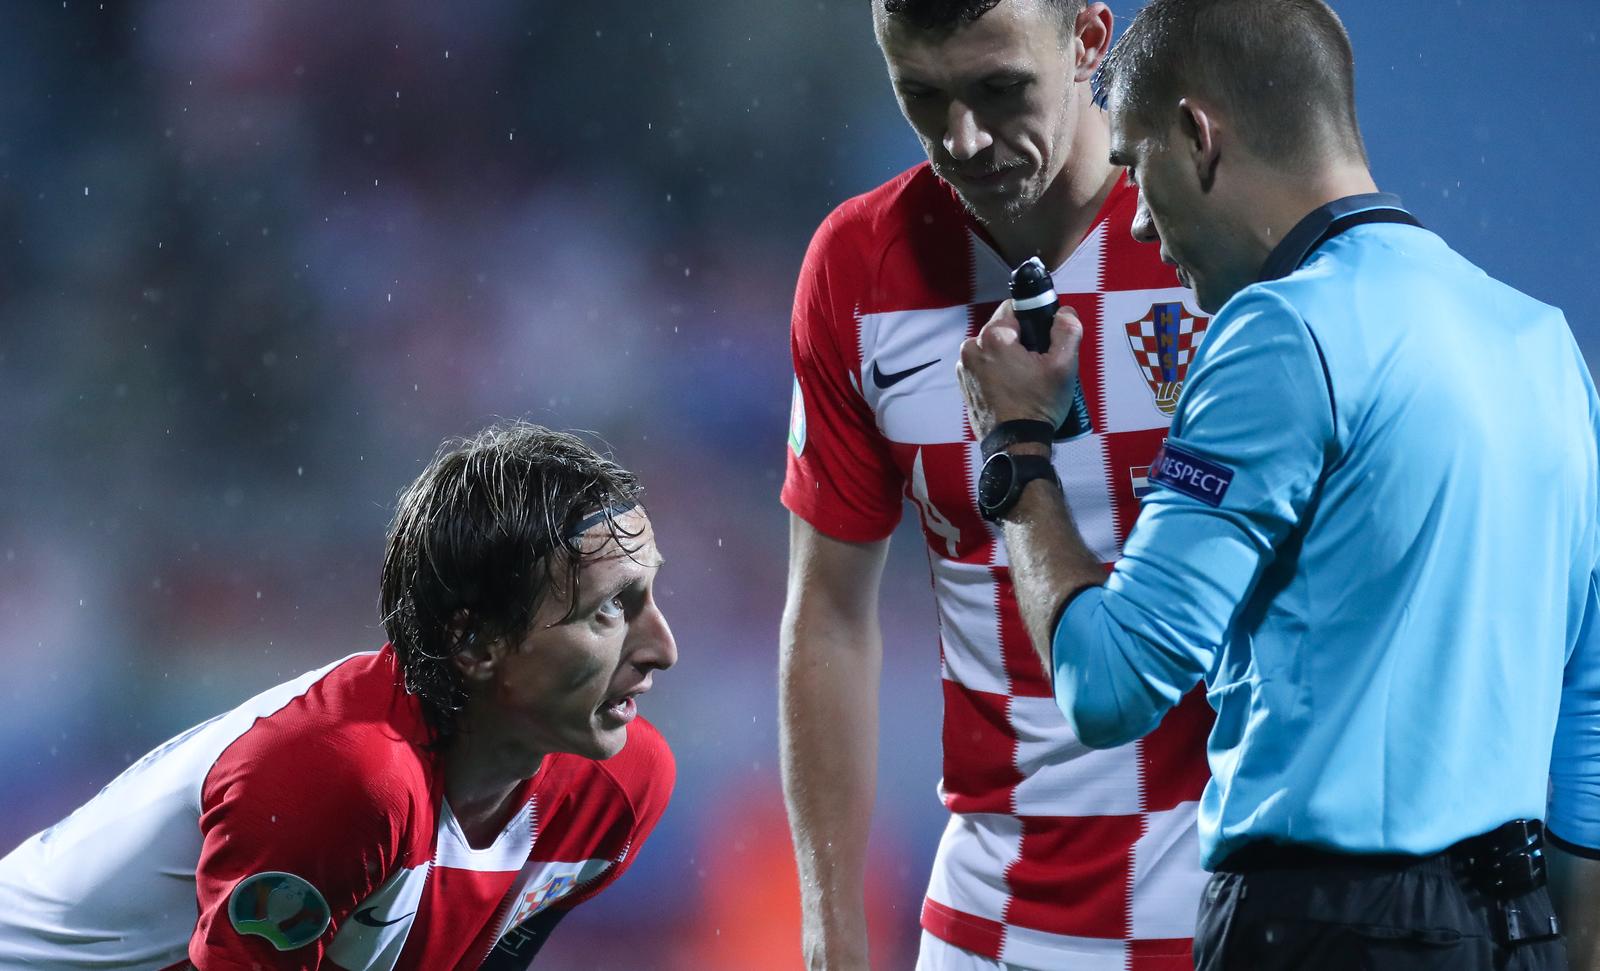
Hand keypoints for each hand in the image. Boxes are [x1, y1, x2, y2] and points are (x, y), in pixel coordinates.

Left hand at [957, 301, 1082, 439]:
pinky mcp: (964, 384)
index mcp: (993, 337)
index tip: (1044, 340)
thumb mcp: (1064, 366)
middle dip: (1022, 340)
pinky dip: (997, 371)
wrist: (1015, 445)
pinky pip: (984, 366)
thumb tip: (1064, 312)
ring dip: (1008, 356)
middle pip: (1003, 328)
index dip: (1034, 319)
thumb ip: (1067, 331)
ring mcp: (964, 368)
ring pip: (993, 348)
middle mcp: (972, 348)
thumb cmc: (1038, 406)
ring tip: (1026, 379)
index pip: (1015, 308)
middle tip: (1039, 364)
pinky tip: (1013, 388)